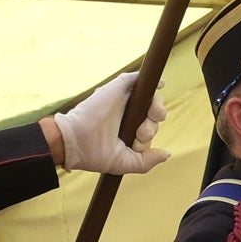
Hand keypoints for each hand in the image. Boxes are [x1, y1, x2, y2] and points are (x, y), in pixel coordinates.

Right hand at [48, 71, 171, 176]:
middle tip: (140, 136)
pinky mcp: (118, 87)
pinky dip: (151, 82)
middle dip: (151, 126)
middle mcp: (126, 112)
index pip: (148, 126)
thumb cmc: (94, 153)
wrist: (73, 142)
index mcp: (126, 127)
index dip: (148, 134)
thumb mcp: (124, 162)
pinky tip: (160, 85)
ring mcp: (122, 98)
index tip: (137, 145)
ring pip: (150, 96)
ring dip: (156, 109)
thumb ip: (146, 161)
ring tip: (143, 126)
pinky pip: (139, 79)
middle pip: (152, 113)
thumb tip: (167, 153)